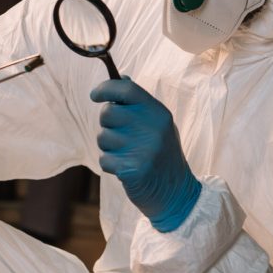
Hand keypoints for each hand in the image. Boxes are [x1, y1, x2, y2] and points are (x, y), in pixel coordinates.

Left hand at [90, 78, 200, 230]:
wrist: (178, 194)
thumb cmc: (163, 156)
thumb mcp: (158, 125)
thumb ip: (139, 103)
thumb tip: (120, 77)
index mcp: (159, 113)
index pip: (127, 89)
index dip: (105, 88)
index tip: (94, 95)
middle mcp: (152, 127)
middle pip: (108, 113)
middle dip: (107, 125)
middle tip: (121, 137)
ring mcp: (144, 148)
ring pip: (103, 137)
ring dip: (109, 148)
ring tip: (128, 156)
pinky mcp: (133, 169)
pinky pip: (104, 159)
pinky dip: (110, 166)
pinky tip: (126, 170)